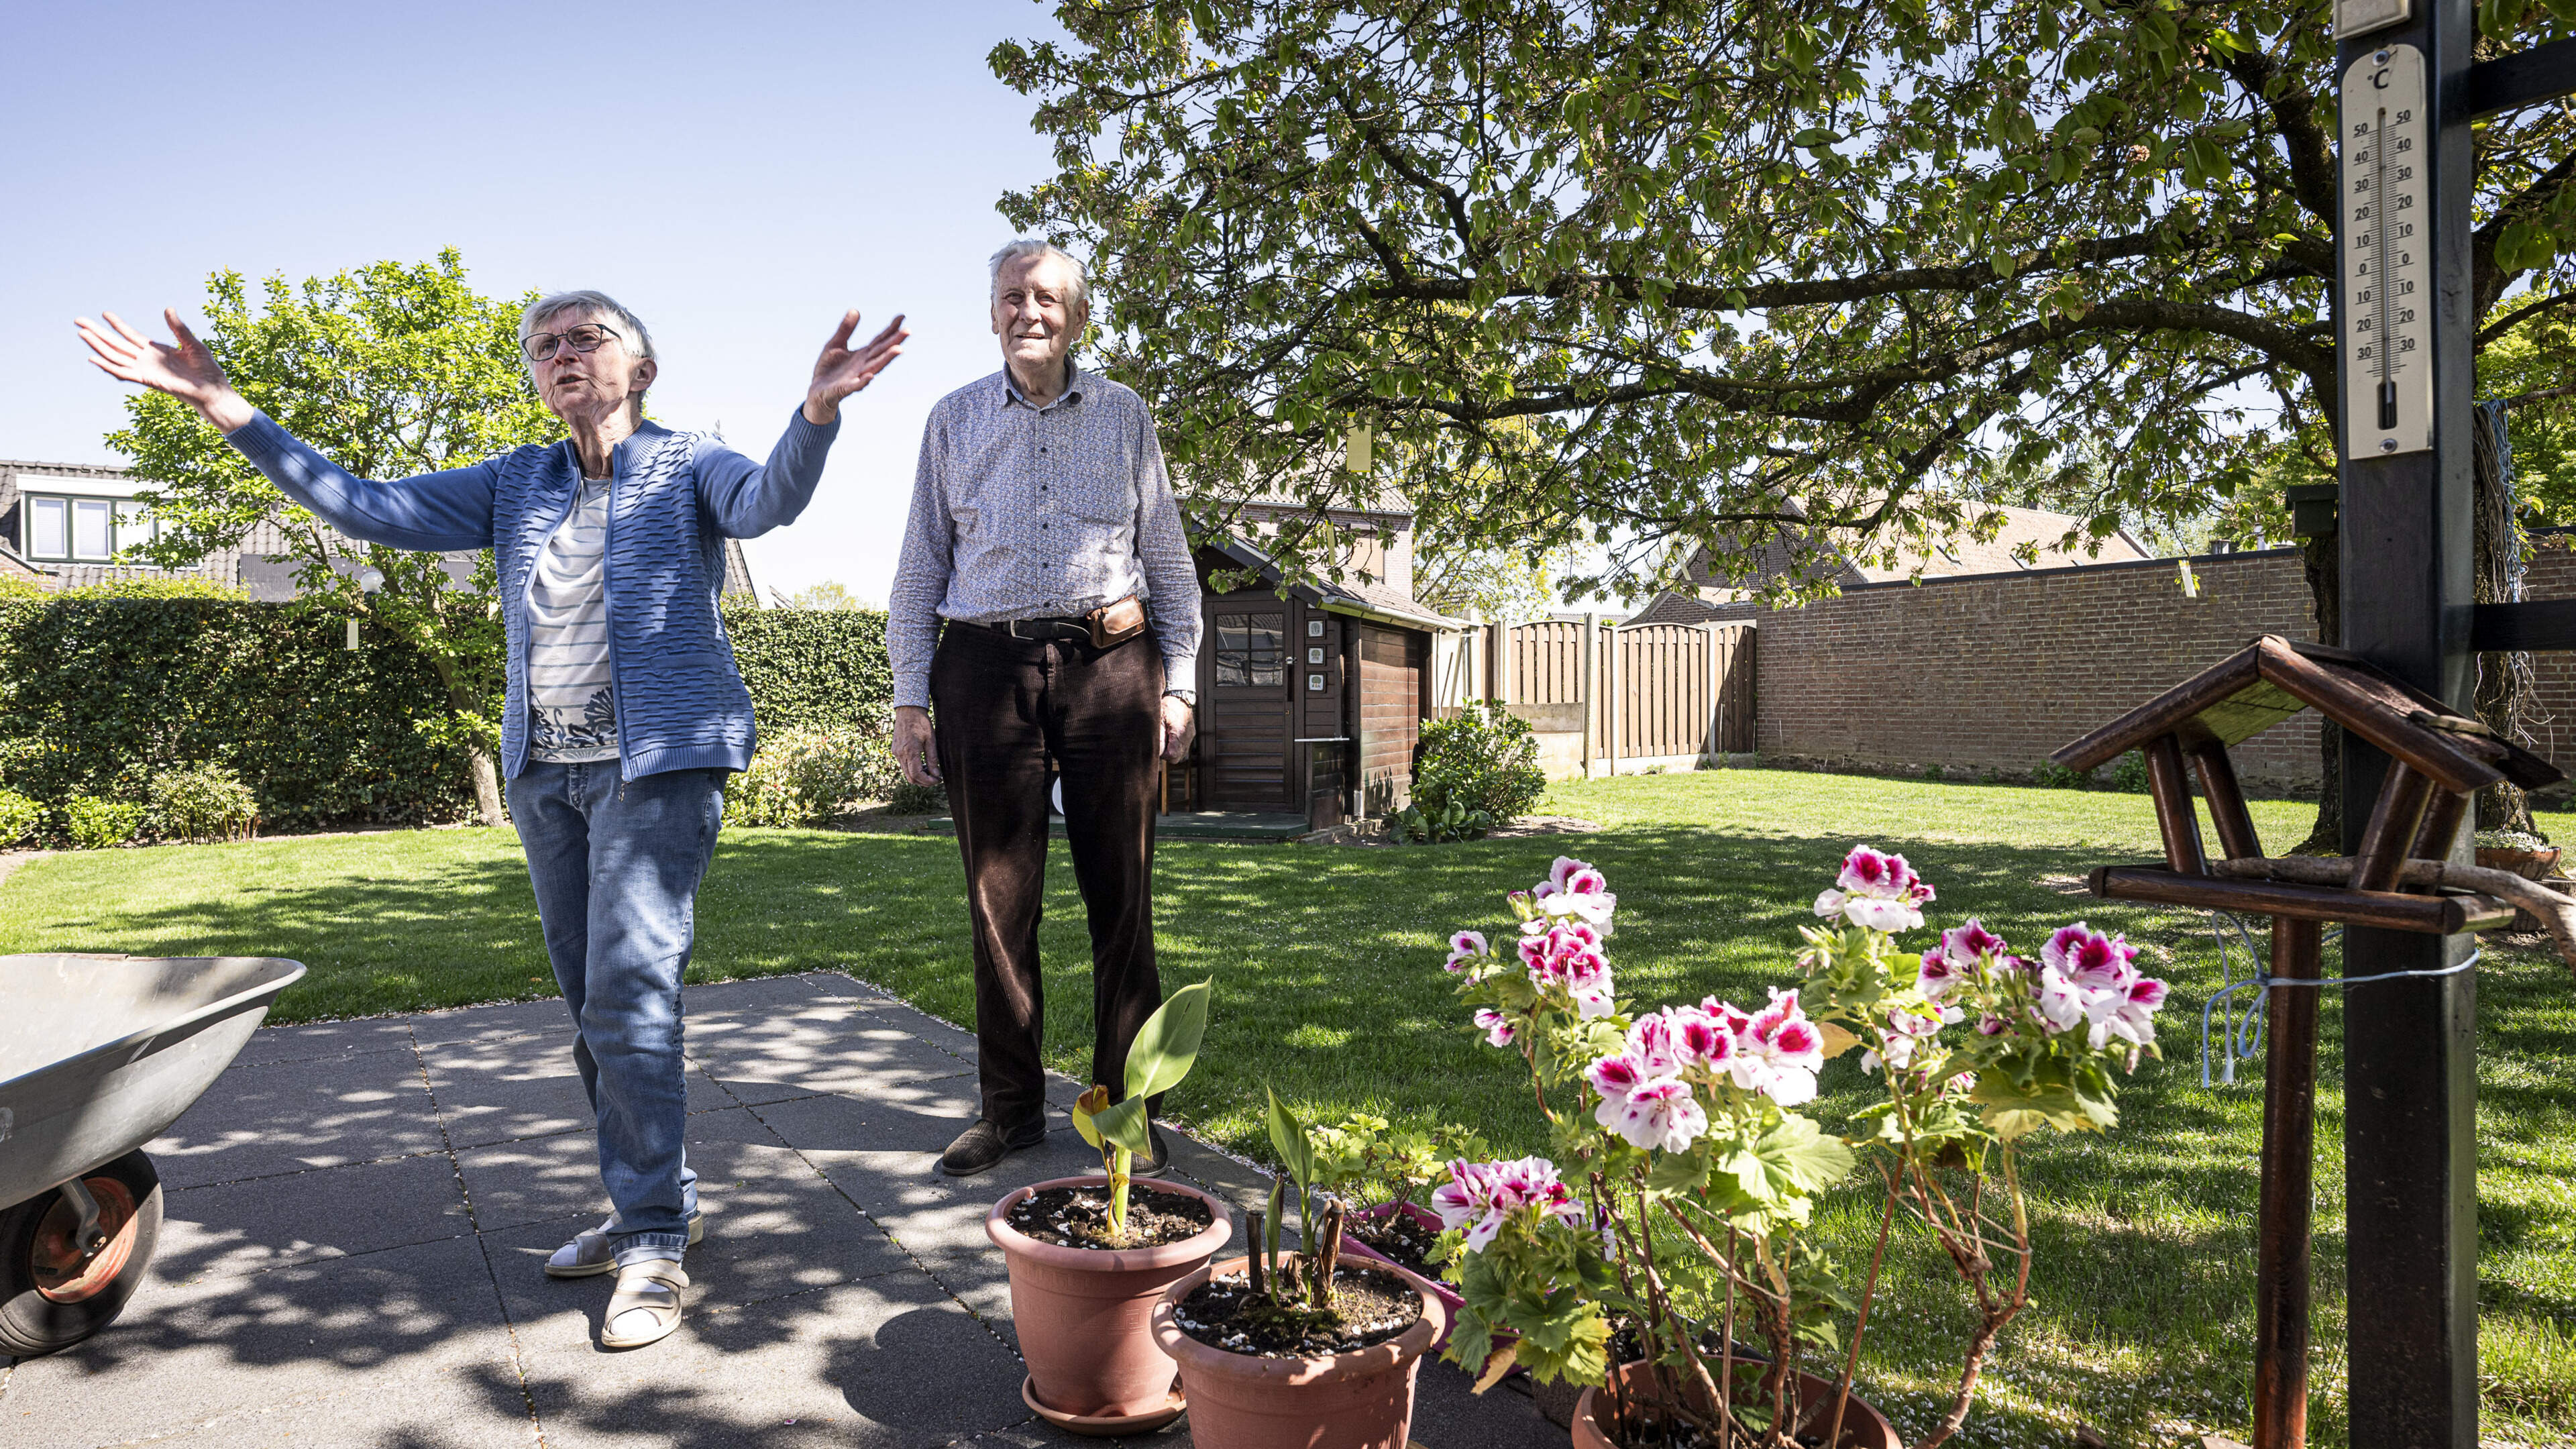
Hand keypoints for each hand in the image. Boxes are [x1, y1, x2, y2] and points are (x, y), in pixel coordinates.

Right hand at [76, 308, 256, 432]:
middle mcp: (146, 359)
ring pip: (114, 356)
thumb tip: (168, 308)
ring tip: (81, 333)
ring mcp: (145, 370)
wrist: (212, 391)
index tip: (104, 313)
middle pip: (115, 343)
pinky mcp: (147, 380)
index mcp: (155, 350)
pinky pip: (123, 373)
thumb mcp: (192, 344)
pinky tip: (93, 358)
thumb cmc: (206, 370)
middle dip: (97, 332)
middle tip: (78, 320)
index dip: (117, 324)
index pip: (130, 334)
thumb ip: (178, 328)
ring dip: (97, 345)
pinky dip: (107, 366)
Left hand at [802, 310, 908, 424]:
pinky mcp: (845, 388)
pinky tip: (870, 376)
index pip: (880, 340)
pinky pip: (855, 385)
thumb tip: (855, 310)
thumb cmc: (828, 368)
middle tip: (908, 331)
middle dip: (895, 342)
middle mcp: (864, 365)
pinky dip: (863, 381)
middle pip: (882, 352)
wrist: (818, 390)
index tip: (902, 317)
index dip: (891, 329)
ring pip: (874, 367)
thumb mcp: (835, 344)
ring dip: (886, 359)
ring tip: (898, 350)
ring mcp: (856, 377)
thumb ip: (845, 329)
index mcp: (863, 354)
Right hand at [892, 706, 941, 787]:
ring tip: (930, 772)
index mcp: (910, 751)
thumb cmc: (921, 722)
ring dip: (918, 777)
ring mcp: (896, 753)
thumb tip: (936, 774)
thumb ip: (932, 758)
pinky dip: (912, 769)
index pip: (917, 775)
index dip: (928, 781)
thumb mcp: (931, 739)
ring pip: (906, 773)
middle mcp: (900, 754)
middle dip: (923, 782)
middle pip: (910, 778)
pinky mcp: (895, 750)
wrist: (907, 710)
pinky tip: (922, 765)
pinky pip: (903, 765)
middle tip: (936, 779)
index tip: (938, 780)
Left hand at [1160, 695, 1194, 762]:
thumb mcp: (1159, 719)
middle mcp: (1187, 737)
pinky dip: (1176, 747)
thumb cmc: (1168, 706)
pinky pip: (1183, 748)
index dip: (1162, 754)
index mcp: (1179, 733)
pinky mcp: (1190, 735)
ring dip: (1171, 751)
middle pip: (1176, 758)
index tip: (1157, 746)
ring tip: (1165, 739)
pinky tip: (1170, 737)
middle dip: (1167, 754)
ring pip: (1181, 754)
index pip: (1172, 755)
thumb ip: (1158, 736)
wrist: (1179, 696)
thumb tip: (1155, 750)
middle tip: (1160, 743)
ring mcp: (1190, 737)